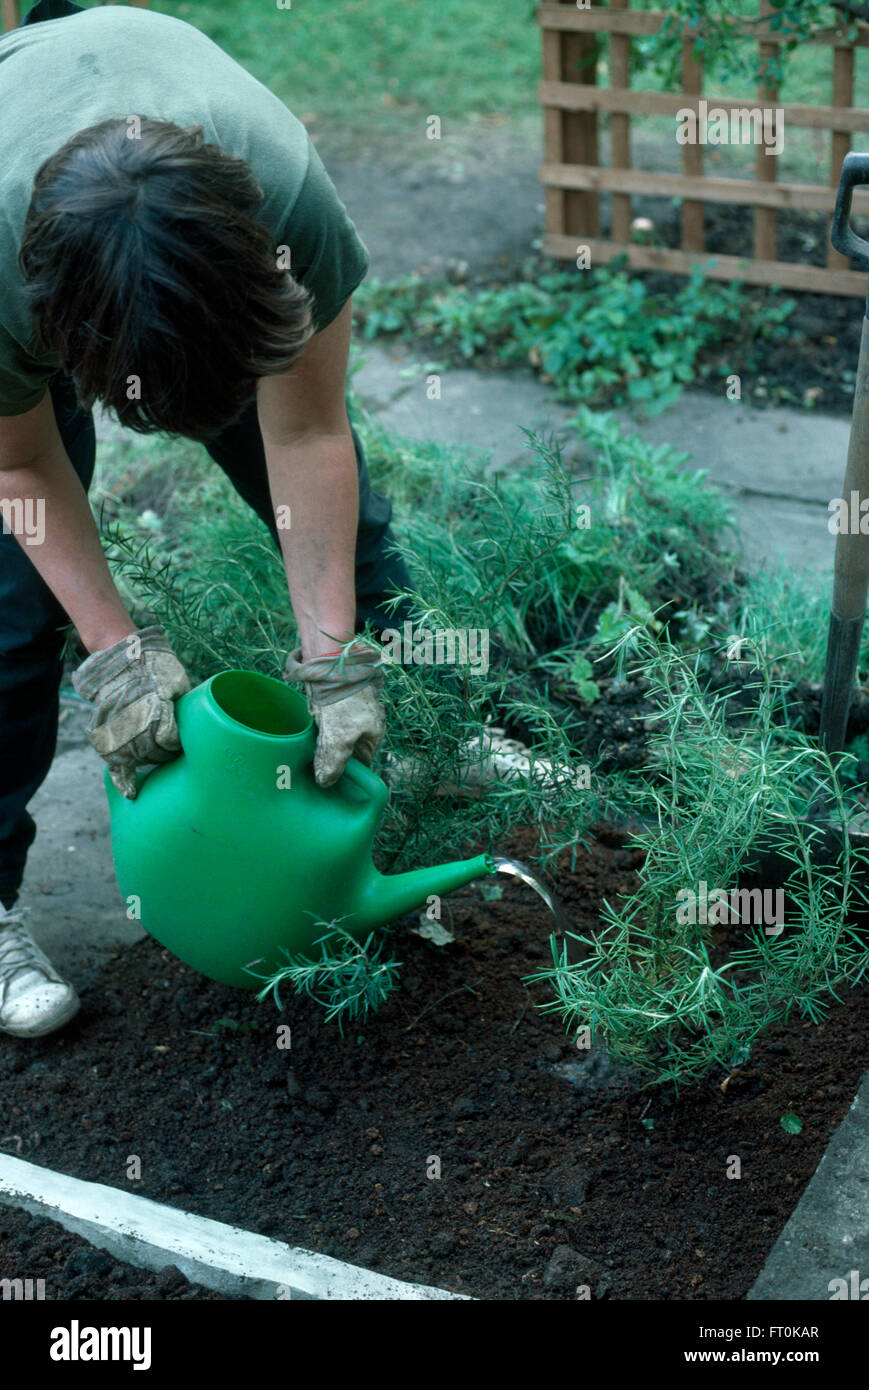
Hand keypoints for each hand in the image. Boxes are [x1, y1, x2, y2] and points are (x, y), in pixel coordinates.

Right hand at [71, 626, 190, 799]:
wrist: (121, 659)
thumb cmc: (158, 670)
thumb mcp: (179, 683)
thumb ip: (185, 709)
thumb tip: (204, 729)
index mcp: (155, 705)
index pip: (169, 739)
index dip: (177, 745)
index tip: (181, 742)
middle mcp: (134, 718)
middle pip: (153, 752)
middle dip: (165, 754)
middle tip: (171, 750)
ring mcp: (116, 727)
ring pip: (135, 758)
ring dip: (147, 761)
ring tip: (155, 756)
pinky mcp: (103, 733)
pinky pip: (112, 761)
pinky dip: (122, 779)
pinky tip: (132, 793)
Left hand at [283, 643, 385, 786]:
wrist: (331, 662)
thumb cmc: (342, 702)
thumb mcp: (339, 738)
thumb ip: (333, 762)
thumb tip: (326, 782)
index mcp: (373, 734)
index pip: (362, 763)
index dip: (348, 774)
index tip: (331, 783)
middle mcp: (365, 724)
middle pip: (349, 750)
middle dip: (333, 760)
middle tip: (315, 771)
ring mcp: (351, 712)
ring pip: (336, 737)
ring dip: (324, 745)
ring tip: (309, 755)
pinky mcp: (336, 703)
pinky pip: (327, 723)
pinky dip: (319, 729)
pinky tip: (309, 733)